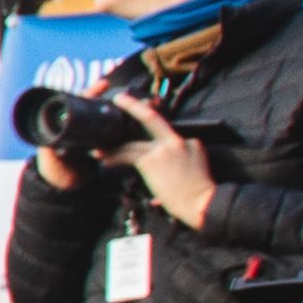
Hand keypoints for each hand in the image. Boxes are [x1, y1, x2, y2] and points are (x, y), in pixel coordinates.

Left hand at [103, 93, 218, 232]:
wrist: (203, 204)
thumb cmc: (199, 196)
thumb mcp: (196, 171)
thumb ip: (179, 164)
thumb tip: (158, 180)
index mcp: (192, 143)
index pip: (166, 134)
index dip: (149, 132)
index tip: (138, 121)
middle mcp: (178, 142)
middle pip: (152, 119)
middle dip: (134, 106)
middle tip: (119, 99)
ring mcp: (164, 149)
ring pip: (133, 144)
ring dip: (114, 147)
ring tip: (99, 149)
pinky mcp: (152, 160)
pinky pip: (127, 156)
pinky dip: (114, 158)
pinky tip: (105, 160)